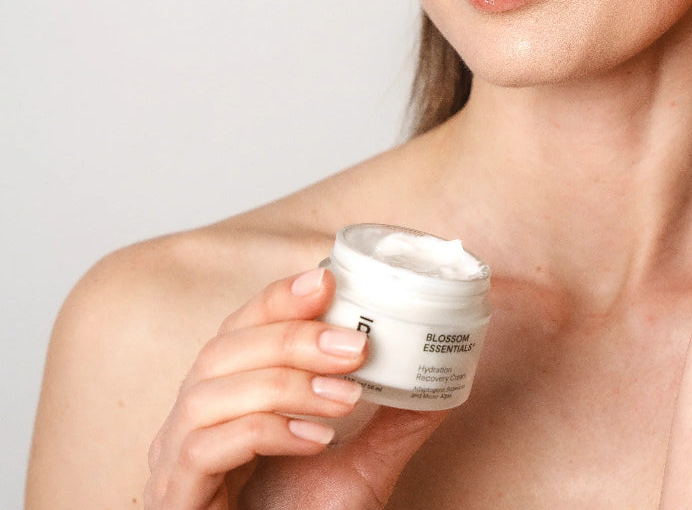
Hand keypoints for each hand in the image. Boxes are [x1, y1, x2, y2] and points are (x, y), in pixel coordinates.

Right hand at [145, 267, 444, 509]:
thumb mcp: (357, 470)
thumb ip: (390, 426)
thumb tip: (442, 381)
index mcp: (226, 399)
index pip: (241, 327)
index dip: (279, 297)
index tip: (328, 278)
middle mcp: (190, 422)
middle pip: (222, 349)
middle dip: (293, 337)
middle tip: (355, 347)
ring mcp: (174, 461)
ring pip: (210, 391)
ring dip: (285, 383)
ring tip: (344, 399)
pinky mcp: (173, 496)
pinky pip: (204, 446)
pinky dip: (265, 431)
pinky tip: (316, 441)